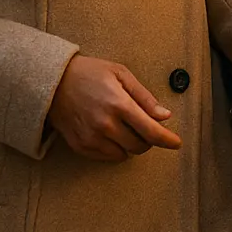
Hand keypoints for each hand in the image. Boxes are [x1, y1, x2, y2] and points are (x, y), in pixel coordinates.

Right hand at [47, 55, 183, 161]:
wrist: (54, 82)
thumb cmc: (90, 73)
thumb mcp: (121, 74)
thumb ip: (145, 97)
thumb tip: (164, 115)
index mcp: (119, 104)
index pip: (151, 131)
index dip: (167, 140)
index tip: (177, 143)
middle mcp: (105, 125)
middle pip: (140, 146)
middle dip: (149, 140)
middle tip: (146, 127)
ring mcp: (91, 138)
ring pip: (124, 155)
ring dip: (132, 145)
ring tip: (127, 128)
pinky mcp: (80, 146)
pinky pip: (107, 157)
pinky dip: (115, 149)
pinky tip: (112, 134)